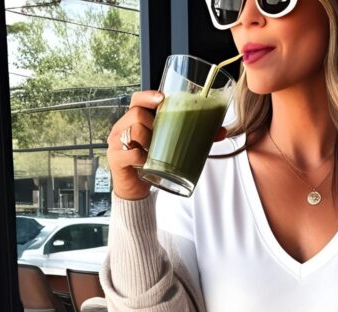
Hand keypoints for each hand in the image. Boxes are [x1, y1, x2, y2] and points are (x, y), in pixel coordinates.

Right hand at [107, 89, 228, 200]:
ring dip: (148, 139)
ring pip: (134, 130)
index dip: (149, 96)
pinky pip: (130, 153)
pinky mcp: (116, 159)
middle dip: (153, 122)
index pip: (137, 99)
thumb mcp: (169, 147)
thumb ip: (192, 137)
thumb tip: (221, 132)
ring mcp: (117, 143)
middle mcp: (123, 128)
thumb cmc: (152, 163)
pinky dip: (141, 157)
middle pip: (137, 113)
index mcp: (135, 120)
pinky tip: (145, 162)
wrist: (136, 190)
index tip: (163, 99)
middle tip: (161, 133)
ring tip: (153, 149)